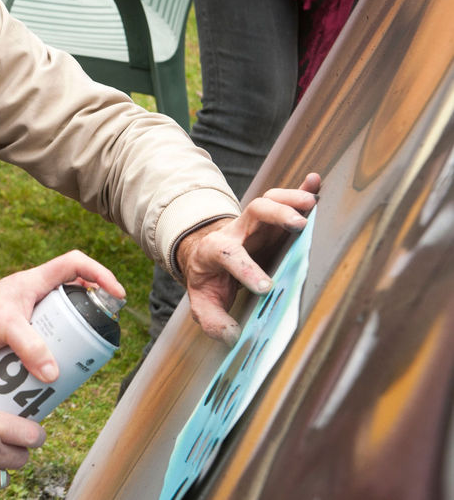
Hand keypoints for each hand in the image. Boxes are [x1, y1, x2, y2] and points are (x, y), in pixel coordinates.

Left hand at [0, 250, 123, 382]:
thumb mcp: (3, 327)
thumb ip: (29, 347)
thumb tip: (55, 374)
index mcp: (32, 282)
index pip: (75, 264)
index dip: (100, 274)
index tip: (117, 295)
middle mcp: (31, 297)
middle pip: (73, 300)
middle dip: (89, 319)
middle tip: (99, 341)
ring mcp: (23, 318)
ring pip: (58, 327)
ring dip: (69, 344)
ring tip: (77, 364)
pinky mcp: (13, 339)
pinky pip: (41, 346)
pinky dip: (49, 359)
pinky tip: (51, 378)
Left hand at [177, 172, 319, 344]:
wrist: (205, 257)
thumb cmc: (208, 280)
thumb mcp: (202, 302)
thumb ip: (213, 319)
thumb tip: (232, 335)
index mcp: (215, 251)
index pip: (228, 255)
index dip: (246, 270)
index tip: (265, 287)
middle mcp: (236, 231)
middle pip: (253, 213)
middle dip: (276, 215)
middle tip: (299, 226)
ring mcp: (254, 223)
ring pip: (269, 200)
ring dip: (291, 199)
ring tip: (312, 203)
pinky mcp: (270, 220)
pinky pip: (284, 198)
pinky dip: (301, 189)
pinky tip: (315, 181)